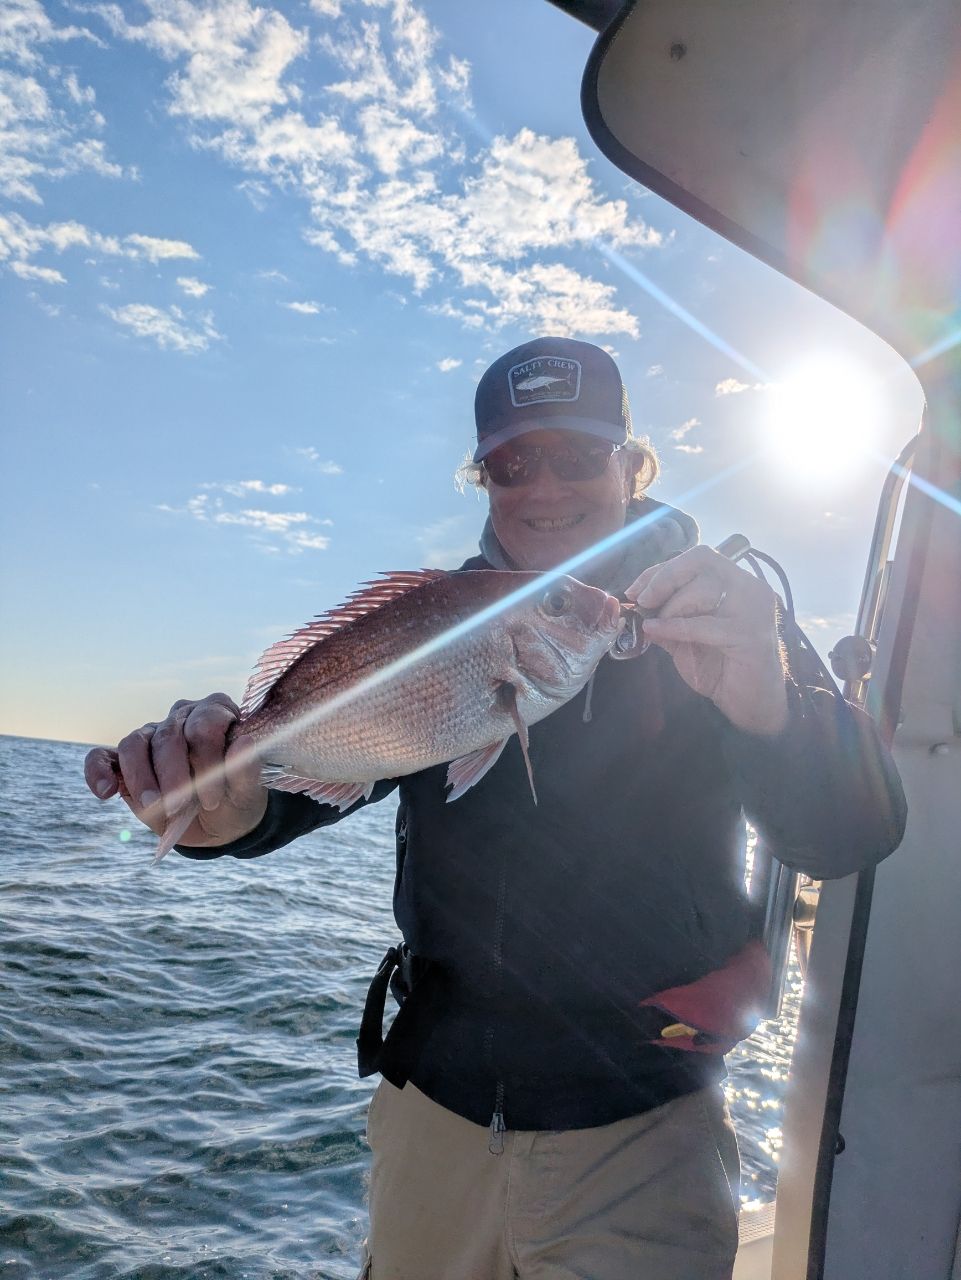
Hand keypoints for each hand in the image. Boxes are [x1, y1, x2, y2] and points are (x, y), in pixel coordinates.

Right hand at [84, 693, 267, 847]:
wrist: (217, 823)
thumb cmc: (234, 801)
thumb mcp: (246, 794)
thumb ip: (246, 771)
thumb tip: (243, 742)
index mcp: (216, 714)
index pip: (205, 724)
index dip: (206, 761)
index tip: (211, 799)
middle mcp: (182, 717)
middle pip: (168, 736)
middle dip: (173, 775)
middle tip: (180, 807)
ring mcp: (151, 736)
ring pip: (135, 743)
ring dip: (141, 778)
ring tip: (153, 805)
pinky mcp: (124, 760)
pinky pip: (102, 757)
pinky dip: (98, 772)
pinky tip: (105, 793)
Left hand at [624, 547, 789, 736]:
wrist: (751, 704)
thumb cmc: (720, 668)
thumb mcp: (685, 637)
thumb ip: (666, 616)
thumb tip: (634, 604)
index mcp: (738, 582)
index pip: (699, 557)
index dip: (662, 569)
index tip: (636, 589)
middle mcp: (751, 588)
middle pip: (702, 561)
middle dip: (664, 579)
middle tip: (642, 601)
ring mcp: (754, 610)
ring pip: (703, 590)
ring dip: (671, 607)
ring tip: (657, 625)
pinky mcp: (750, 636)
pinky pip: (703, 624)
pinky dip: (674, 627)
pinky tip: (656, 631)